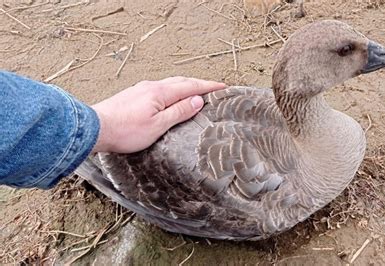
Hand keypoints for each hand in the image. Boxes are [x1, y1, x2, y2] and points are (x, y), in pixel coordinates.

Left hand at [91, 77, 225, 152]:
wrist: (95, 129)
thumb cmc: (125, 131)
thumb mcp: (158, 125)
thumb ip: (179, 112)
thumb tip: (197, 100)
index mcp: (160, 93)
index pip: (190, 86)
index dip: (208, 86)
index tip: (222, 87)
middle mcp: (151, 86)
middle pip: (181, 81)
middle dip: (199, 83)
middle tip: (213, 87)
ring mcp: (140, 90)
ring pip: (169, 84)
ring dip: (185, 86)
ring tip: (195, 91)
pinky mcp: (132, 95)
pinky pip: (159, 88)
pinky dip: (172, 90)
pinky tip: (169, 97)